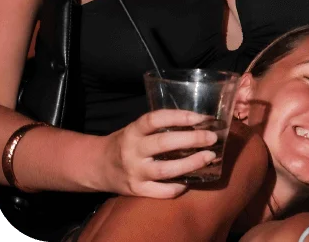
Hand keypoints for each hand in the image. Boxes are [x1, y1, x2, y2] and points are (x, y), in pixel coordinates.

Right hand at [95, 109, 219, 197]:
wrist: (97, 167)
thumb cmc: (126, 144)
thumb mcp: (136, 130)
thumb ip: (160, 127)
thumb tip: (200, 124)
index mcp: (132, 131)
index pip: (154, 120)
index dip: (178, 116)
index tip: (200, 118)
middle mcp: (132, 151)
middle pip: (164, 143)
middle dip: (192, 139)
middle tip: (212, 138)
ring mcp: (134, 172)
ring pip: (165, 170)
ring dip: (191, 163)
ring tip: (209, 157)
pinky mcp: (136, 190)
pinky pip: (162, 191)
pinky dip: (178, 186)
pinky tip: (191, 180)